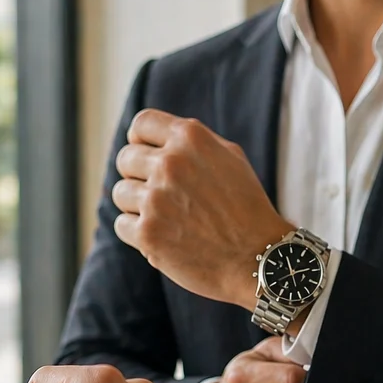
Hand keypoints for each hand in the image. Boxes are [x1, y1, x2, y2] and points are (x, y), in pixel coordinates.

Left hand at [112, 109, 294, 309]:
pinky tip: (165, 238)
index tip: (145, 155)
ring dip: (138, 206)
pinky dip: (139, 234)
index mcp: (191, 138)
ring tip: (166, 219)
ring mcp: (156, 198)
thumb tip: (152, 141)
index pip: (142, 124)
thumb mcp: (230, 159)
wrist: (260, 257)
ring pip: (121, 193)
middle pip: (126, 158)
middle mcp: (170, 163)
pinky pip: (122, 225)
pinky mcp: (148, 233)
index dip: (139, 140)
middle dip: (138, 176)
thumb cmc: (248, 209)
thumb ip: (192, 144)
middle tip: (159, 195)